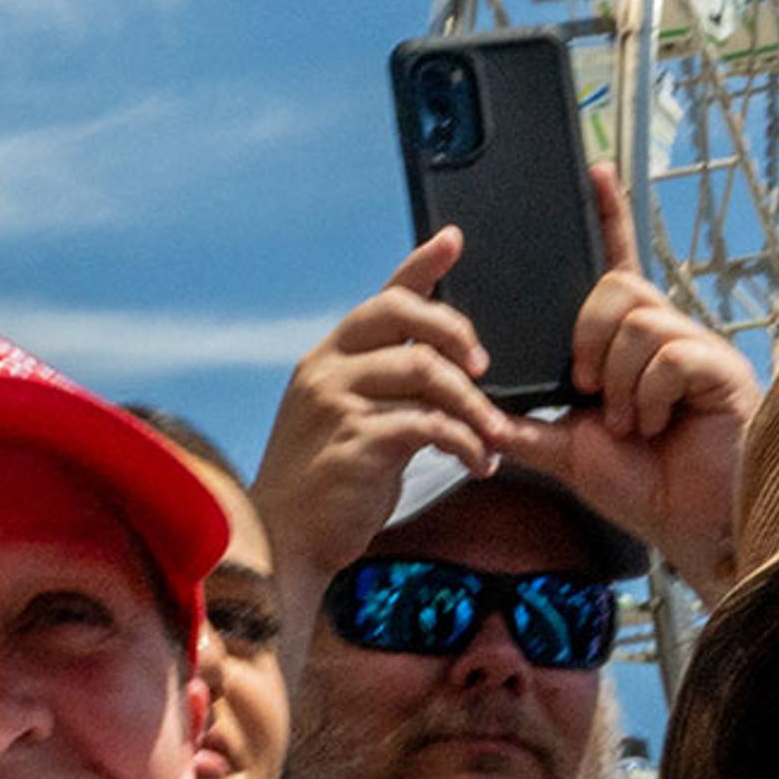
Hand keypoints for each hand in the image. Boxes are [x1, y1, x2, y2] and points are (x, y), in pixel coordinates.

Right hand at [254, 232, 515, 617]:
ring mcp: (338, 403)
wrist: (284, 539)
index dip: (420, 265)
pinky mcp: (356, 443)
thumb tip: (446, 374)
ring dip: (474, 404)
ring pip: (425, 372)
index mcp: (328, 357)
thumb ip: (386, 390)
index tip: (455, 239)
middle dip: (456, 331)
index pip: (381, 297)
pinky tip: (478, 462)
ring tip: (495, 434)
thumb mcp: (350, 420)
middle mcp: (327, 369)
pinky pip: (428, 425)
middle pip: (403, 317)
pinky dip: (465, 442)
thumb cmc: (325, 482)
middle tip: (485, 366)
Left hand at [509, 167, 758, 594]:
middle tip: (587, 392)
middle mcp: (667, 333)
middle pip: (615, 286)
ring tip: (630, 423)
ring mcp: (698, 348)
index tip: (592, 169)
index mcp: (629, 343)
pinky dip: (646, 395)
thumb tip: (474, 406)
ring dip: (617, 379)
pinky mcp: (724, 369)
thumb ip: (524, 422)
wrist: (691, 532)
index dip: (608, 216)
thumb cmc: (644, 488)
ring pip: (635, 319)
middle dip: (586, 337)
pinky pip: (666, 353)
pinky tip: (657, 425)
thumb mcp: (567, 449)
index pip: (617, 263)